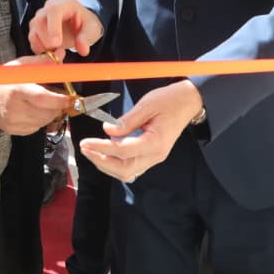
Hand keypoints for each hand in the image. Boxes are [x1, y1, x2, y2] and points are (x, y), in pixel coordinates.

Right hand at [0, 56, 73, 135]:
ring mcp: (14, 121)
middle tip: (58, 98)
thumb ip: (43, 62)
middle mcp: (16, 107)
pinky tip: (34, 111)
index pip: (43, 98)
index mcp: (19, 89)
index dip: (59, 100)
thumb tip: (60, 55)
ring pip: (44, 122)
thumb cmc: (1, 80)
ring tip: (45, 103)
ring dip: (50, 113)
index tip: (70, 98)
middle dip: (57, 106)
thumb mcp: (20, 66)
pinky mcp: (14, 130)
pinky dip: (40, 121)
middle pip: (47, 112)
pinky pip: (36, 129)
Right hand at [28, 0, 102, 59]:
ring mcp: (40, 17)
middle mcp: (49, 8)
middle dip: (47, 39)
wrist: (79, 24)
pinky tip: (50, 51)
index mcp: (65, 4)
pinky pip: (32, 39)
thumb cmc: (84, 23)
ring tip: (56, 51)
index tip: (56, 43)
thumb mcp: (92, 29)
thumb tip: (83, 49)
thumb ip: (86, 38)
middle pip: (39, 21)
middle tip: (58, 49)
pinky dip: (39, 48)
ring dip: (42, 45)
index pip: (54, 11)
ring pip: (33, 30)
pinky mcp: (35, 28)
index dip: (53, 28)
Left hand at [78, 79, 203, 182]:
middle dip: (101, 161)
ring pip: (127, 172)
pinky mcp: (152, 156)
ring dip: (106, 165)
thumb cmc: (169, 101)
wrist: (188, 102)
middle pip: (124, 170)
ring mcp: (155, 158)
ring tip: (91, 151)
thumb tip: (107, 131)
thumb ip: (127, 121)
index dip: (101, 148)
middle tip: (85, 148)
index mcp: (155, 142)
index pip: (123, 151)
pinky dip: (115, 164)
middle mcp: (156, 155)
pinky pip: (132, 167)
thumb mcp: (147, 105)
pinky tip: (105, 153)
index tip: (86, 142)